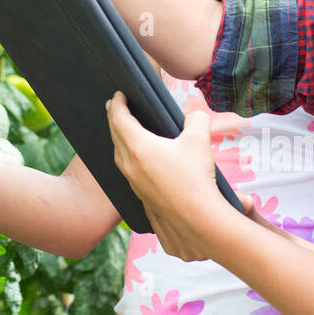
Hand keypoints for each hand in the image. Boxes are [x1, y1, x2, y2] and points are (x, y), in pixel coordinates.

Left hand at [106, 89, 244, 261]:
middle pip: (115, 135)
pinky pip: (126, 169)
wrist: (198, 220)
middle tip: (114, 106)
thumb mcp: (199, 140)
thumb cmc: (196, 178)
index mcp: (138, 147)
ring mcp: (133, 181)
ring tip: (123, 129)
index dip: (117, 103)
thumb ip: (196, 119)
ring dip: (119, 138)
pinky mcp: (140, 194)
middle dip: (114, 117)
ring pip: (118, 154)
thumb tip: (194, 115)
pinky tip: (136, 158)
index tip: (118, 94)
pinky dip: (126, 156)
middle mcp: (130, 164)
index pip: (119, 118)